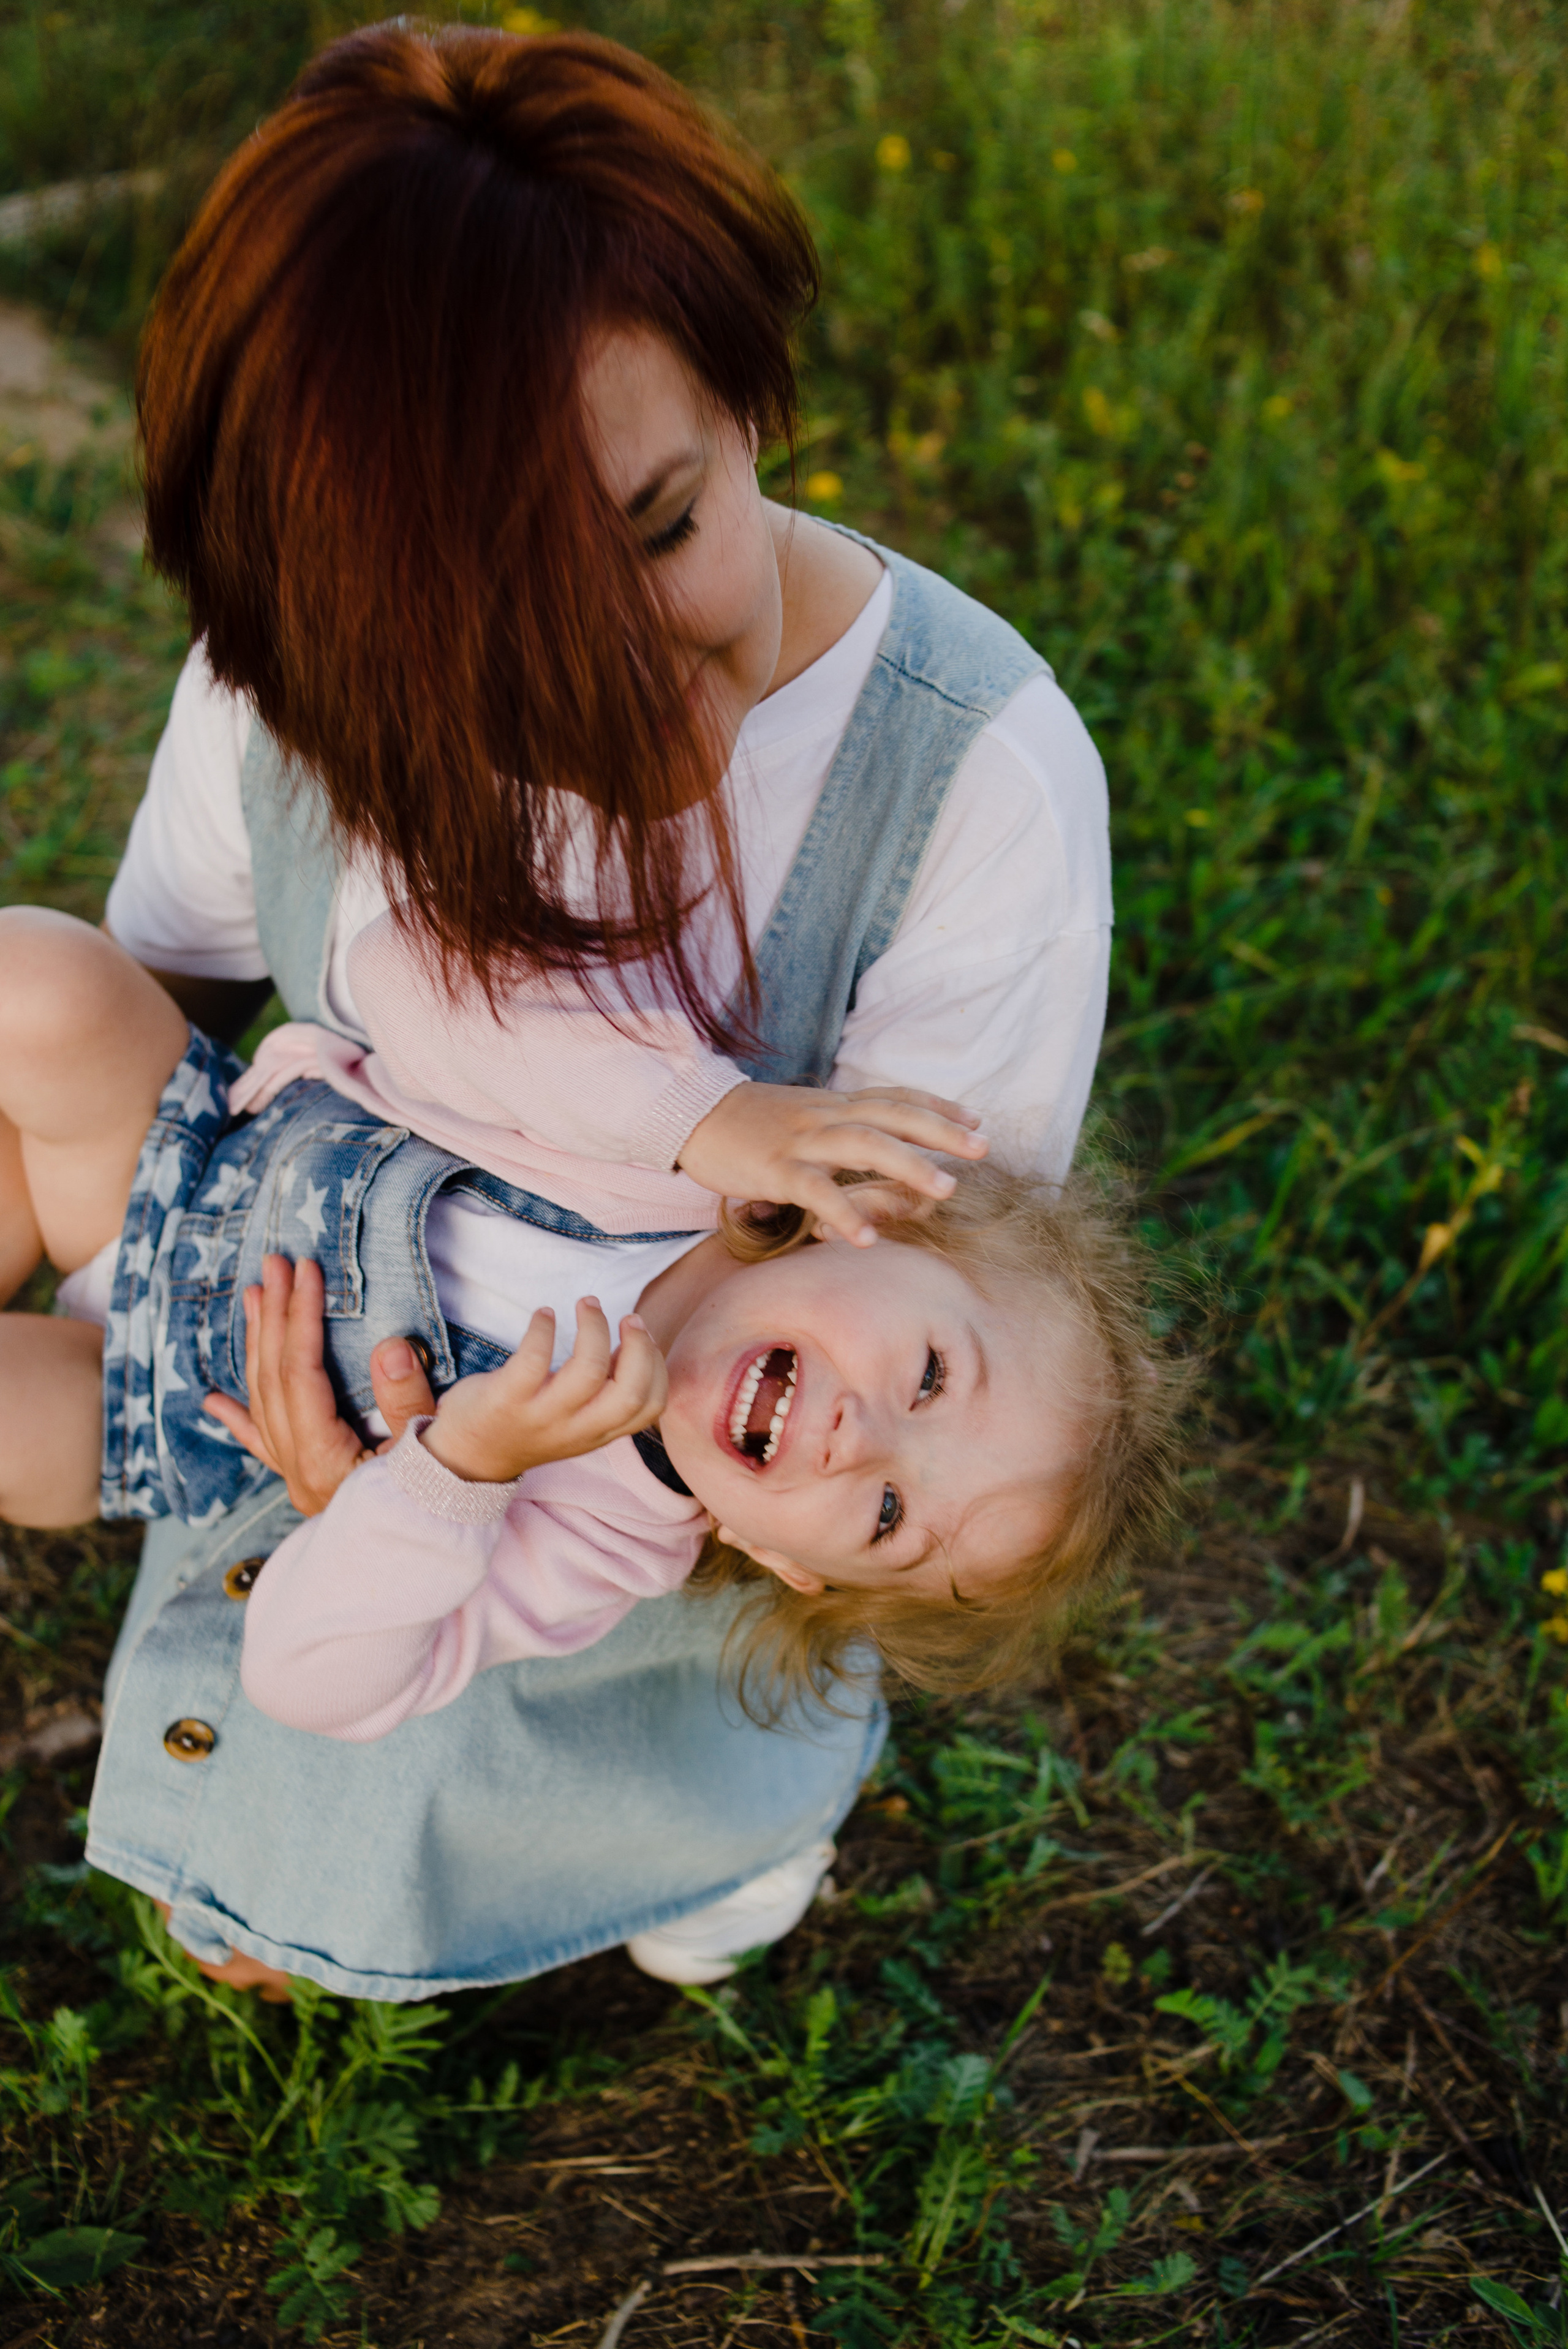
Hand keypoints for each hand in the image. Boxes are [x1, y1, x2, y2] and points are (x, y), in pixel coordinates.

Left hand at [201, 1255, 437, 1515]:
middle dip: (274, 1318)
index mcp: (325, 1460)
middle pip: (274, 1381)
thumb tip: (390, 1345)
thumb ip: (407, 1401)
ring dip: (258, 1347)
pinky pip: (262, 1444)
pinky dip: (237, 1418)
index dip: (300, 1318)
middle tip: (273, 1266)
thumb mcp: (432, 1452)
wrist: (425, 1562)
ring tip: (255, 1298)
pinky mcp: (306, 1482)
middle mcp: (300, 1468)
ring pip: (264, 1402)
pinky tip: (212, 1401)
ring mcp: (298, 1477)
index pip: (301, 1374)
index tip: (305, 1271)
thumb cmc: (438, 1505)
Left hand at [419, 1296, 666, 1483]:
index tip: (643, 1339)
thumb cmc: (526, 1425)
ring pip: (587, 1371)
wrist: (466, 1457)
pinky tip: (544, 1314)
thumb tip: (629, 1347)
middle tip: (627, 1317)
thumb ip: (604, 1393)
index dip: (656, 1367)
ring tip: (588, 1304)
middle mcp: (576, 1429)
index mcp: (598, 1433)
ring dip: (594, 1328)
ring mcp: (541, 1416)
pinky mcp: (506, 1400)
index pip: (649, 1407)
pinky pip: (533, 1359)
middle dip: (638, 1347)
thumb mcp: (575, 1420)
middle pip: (630, 1393)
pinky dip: (543, 1328)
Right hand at [676, 1082, 986, 1246]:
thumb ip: (837, 1127)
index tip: (976, 1118)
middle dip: (941, 1131)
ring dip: (907, 1166)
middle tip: (982, 1148)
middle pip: (891, 1116)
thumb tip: (871, 1143)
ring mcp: (801, 1141)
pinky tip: (867, 1240)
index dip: (936, 1106)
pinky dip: (843, 1212)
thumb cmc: (750, 1123)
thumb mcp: (801, 1116)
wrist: (693, 1116)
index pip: (894, 1098)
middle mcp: (825, 1116)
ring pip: (863, 1145)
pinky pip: (815, 1190)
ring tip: (946, 1190)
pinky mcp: (775, 1169)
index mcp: (833, 1104)